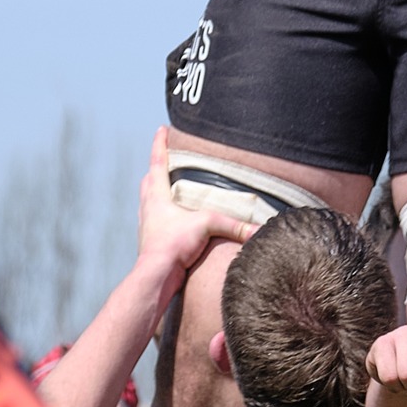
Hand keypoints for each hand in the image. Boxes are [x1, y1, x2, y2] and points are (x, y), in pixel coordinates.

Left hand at [135, 127, 256, 297]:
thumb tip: (258, 229)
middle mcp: (149, 208)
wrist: (155, 277)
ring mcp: (148, 226)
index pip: (157, 162)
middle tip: (165, 160)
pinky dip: (162, 214)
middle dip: (156, 168)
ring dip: (156, 192)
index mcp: (157, 196)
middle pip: (148, 181)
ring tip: (169, 189)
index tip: (162, 129)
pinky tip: (173, 221)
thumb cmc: (172, 246)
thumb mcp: (206, 226)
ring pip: (148, 201)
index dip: (160, 144)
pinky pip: (155, 221)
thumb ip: (233, 225)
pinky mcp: (152, 242)